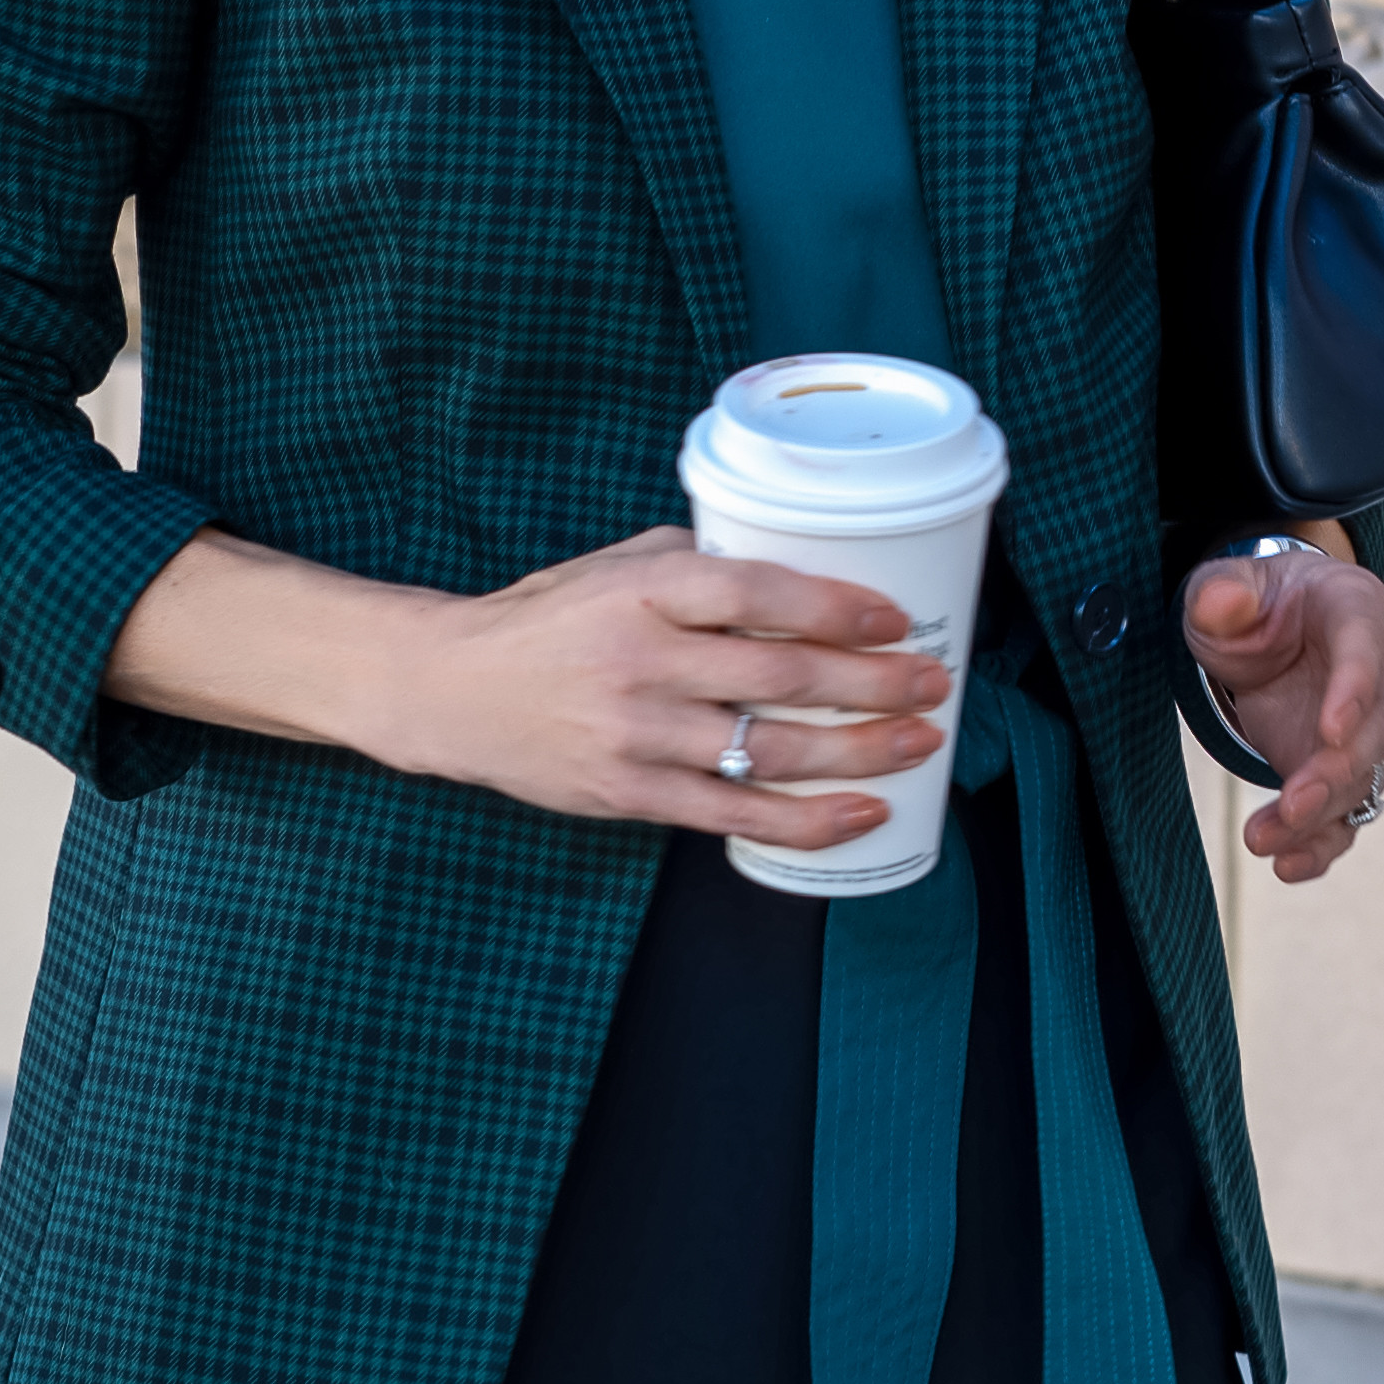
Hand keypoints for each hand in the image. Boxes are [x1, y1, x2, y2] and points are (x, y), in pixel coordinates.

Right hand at [386, 529, 948, 850]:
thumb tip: (798, 569)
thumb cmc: (546, 619)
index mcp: (643, 591)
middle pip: (781, 675)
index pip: (757, 594)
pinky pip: (733, 813)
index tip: (894, 619)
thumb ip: (698, 564)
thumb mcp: (615, 565)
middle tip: (932, 684)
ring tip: (918, 744)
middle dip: (873, 683)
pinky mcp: (629, 793)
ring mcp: (636, 735)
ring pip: (770, 750)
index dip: (836, 608)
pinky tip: (860, 812)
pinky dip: (805, 819)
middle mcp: (642, 662)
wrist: (452, 690)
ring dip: (858, 751)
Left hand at [1180, 537, 1383, 883]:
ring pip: (1359, 778)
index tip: (1330, 731)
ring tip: (1263, 840)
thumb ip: (1222, 593)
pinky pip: (1344, 814)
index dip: (1354, 689)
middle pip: (1374, 727)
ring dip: (1317, 816)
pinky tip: (1287, 866)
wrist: (1265, 632)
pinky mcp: (1341, 770)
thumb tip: (1221, 601)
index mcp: (1354, 608)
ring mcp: (1364, 726)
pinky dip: (1320, 845)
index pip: (1365, 647)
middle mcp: (1378, 671)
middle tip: (1295, 803)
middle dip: (1335, 771)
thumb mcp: (1224, 587)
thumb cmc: (1253, 602)